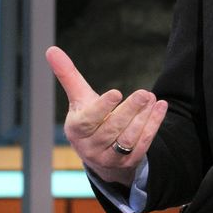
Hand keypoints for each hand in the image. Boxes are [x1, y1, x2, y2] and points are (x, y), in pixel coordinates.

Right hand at [45, 45, 167, 185]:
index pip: (89, 120)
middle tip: (145, 93)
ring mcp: (109, 157)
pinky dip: (153, 125)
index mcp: (77, 130)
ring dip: (143, 118)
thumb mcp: (79, 98)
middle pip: (112, 129)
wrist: (100, 152)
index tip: (117, 92)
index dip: (102, 107)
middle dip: (130, 110)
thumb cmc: (88, 117)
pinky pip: (142, 144)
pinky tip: (161, 107)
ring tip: (152, 98)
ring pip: (128, 138)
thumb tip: (51, 49)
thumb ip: (67, 75)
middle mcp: (91, 147)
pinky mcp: (128, 162)